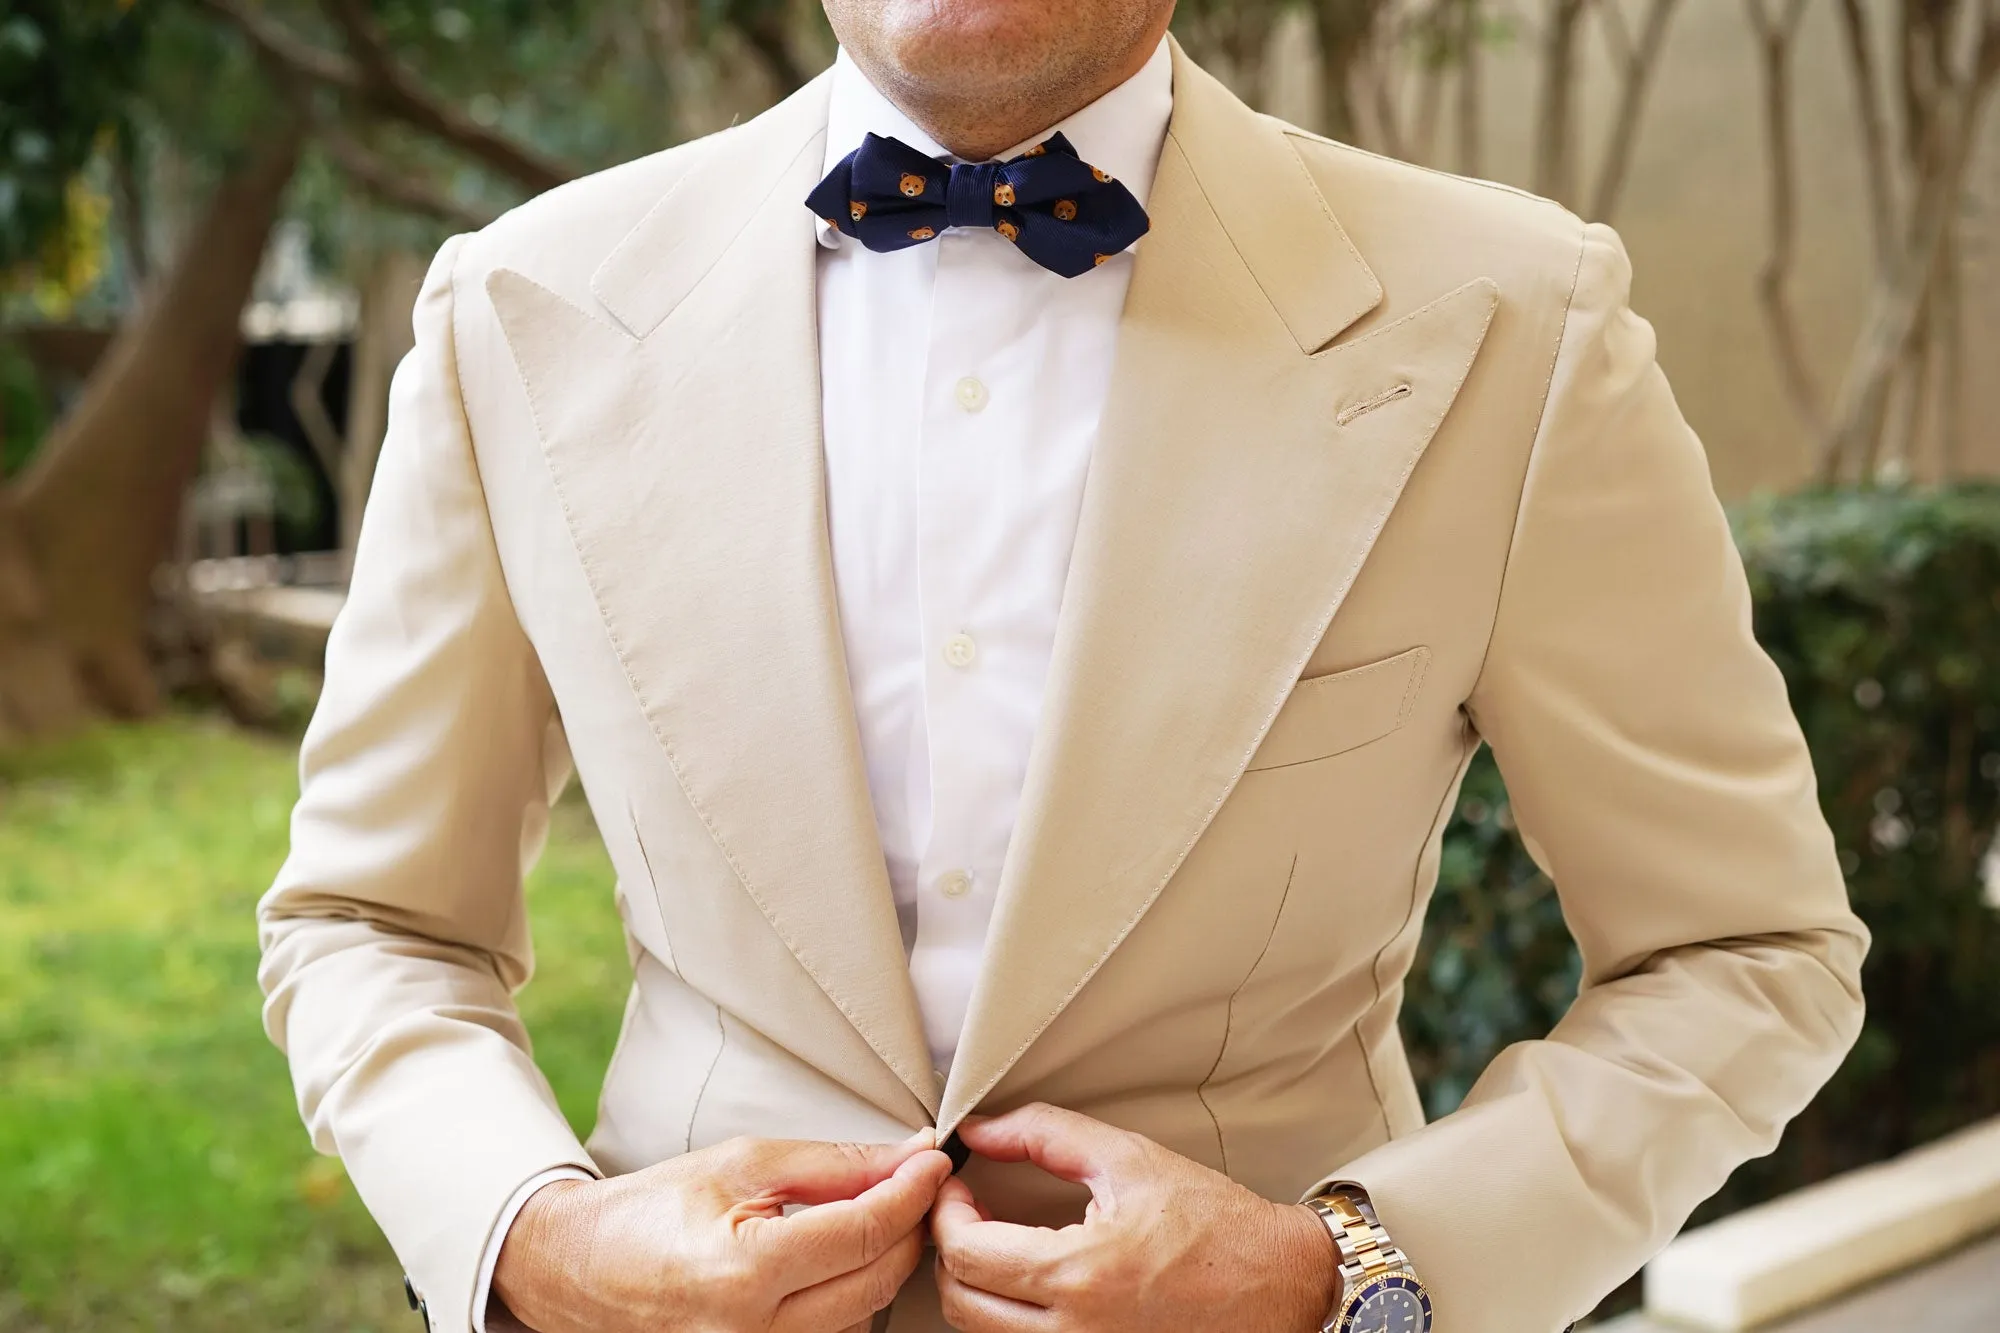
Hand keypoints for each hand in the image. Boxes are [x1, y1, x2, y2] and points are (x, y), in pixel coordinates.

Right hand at [493, 1129, 952, 1332]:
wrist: (581, 1270)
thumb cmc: (652, 1212)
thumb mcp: (742, 1164)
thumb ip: (832, 1164)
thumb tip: (906, 1155)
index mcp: (745, 1272)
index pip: (864, 1232)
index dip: (911, 1190)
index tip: (933, 1160)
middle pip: (877, 1279)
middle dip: (908, 1225)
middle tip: (914, 1181)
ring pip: (864, 1313)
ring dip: (882, 1261)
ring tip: (871, 1214)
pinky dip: (850, 1294)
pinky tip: (840, 1258)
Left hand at [931, 1104, 1339, 1332]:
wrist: (1280, 1284)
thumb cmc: (1216, 1224)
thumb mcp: (1128, 1158)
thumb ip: (1044, 1134)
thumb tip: (980, 1128)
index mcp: (1079, 1273)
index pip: (965, 1252)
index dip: (945, 1211)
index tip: (956, 1187)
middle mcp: (1076, 1331)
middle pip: (961, 1302)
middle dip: (951, 1250)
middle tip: (969, 1214)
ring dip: (977, 1286)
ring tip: (999, 1245)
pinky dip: (1010, 1317)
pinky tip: (1030, 1284)